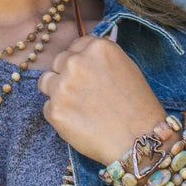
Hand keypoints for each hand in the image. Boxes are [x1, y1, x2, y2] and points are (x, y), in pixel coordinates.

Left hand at [38, 34, 166, 164]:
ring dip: (57, 91)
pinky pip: (48, 107)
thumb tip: (84, 53)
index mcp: (97, 48)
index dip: (81, 60)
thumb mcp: (127, 68)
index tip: (87, 73)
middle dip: (67, 74)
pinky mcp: (55, 111)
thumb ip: (101, 58)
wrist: (138, 140)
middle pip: (58, 61)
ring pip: (46, 82)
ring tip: (77, 107)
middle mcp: (76, 62)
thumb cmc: (139, 106)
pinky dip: (59, 115)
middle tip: (84, 93)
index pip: (76, 45)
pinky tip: (79, 122)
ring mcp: (62, 86)